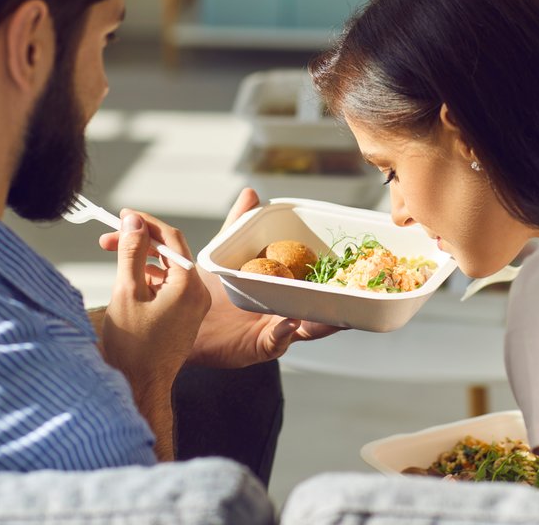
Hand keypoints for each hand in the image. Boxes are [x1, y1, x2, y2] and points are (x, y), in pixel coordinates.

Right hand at [97, 210, 209, 388]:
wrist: (139, 387)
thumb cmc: (132, 346)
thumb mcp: (126, 292)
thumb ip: (131, 252)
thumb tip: (134, 221)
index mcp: (189, 285)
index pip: (171, 238)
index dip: (145, 223)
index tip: (122, 215)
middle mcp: (197, 294)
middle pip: (170, 253)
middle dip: (140, 241)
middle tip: (108, 238)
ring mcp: (193, 306)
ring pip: (167, 270)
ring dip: (141, 261)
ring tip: (114, 258)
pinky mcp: (184, 316)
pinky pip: (168, 287)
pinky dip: (148, 279)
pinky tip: (128, 282)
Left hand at [187, 187, 339, 367]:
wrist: (184, 321)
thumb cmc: (208, 288)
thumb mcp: (225, 252)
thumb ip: (237, 224)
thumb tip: (251, 192)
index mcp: (285, 286)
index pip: (316, 277)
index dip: (335, 271)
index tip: (351, 260)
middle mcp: (287, 308)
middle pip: (322, 304)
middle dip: (340, 297)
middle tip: (354, 286)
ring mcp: (278, 329)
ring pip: (309, 327)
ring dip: (321, 319)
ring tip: (333, 311)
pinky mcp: (262, 346)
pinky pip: (278, 342)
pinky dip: (285, 333)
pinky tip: (289, 322)